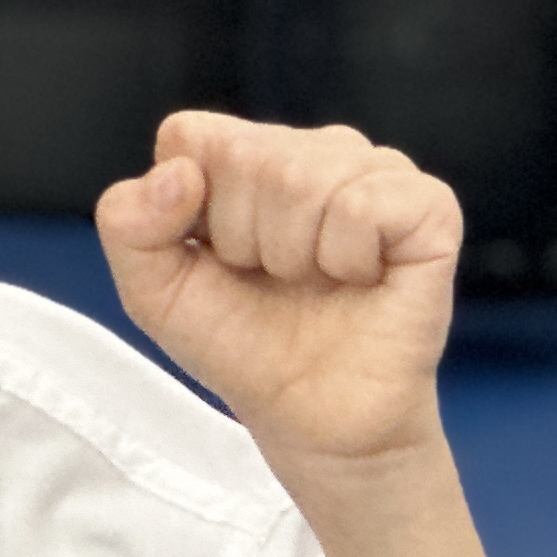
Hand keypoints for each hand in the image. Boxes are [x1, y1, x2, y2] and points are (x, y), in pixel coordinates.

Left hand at [96, 115, 464, 476]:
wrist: (314, 420)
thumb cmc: (245, 348)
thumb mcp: (155, 295)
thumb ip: (129, 227)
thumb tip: (179, 172)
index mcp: (247, 155)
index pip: (190, 136)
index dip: (191, 211)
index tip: (218, 260)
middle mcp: (314, 149)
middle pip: (247, 156)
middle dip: (244, 240)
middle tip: (273, 280)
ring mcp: (375, 170)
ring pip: (303, 177)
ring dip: (294, 255)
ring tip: (315, 283)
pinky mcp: (427, 205)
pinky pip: (364, 203)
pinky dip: (348, 258)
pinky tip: (362, 279)